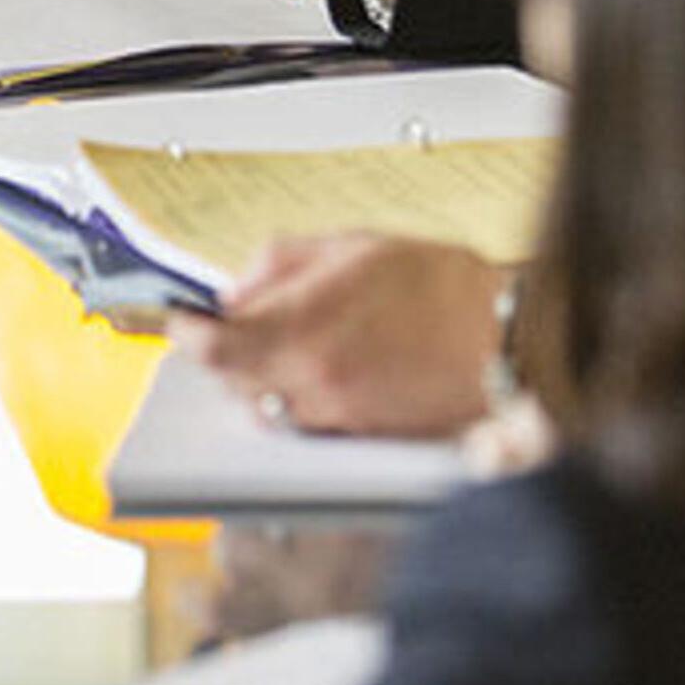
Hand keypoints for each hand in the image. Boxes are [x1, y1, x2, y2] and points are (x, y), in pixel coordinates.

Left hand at [170, 233, 505, 437]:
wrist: (502, 339)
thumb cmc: (440, 286)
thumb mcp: (353, 245)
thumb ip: (280, 263)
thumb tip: (232, 292)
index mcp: (303, 325)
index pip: (210, 348)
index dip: (185, 333)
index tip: (182, 319)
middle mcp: (311, 379)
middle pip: (230, 384)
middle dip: (229, 354)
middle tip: (247, 325)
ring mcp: (333, 416)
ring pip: (265, 408)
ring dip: (265, 380)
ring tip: (304, 344)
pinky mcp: (356, 440)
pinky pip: (305, 426)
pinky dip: (303, 401)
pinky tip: (336, 370)